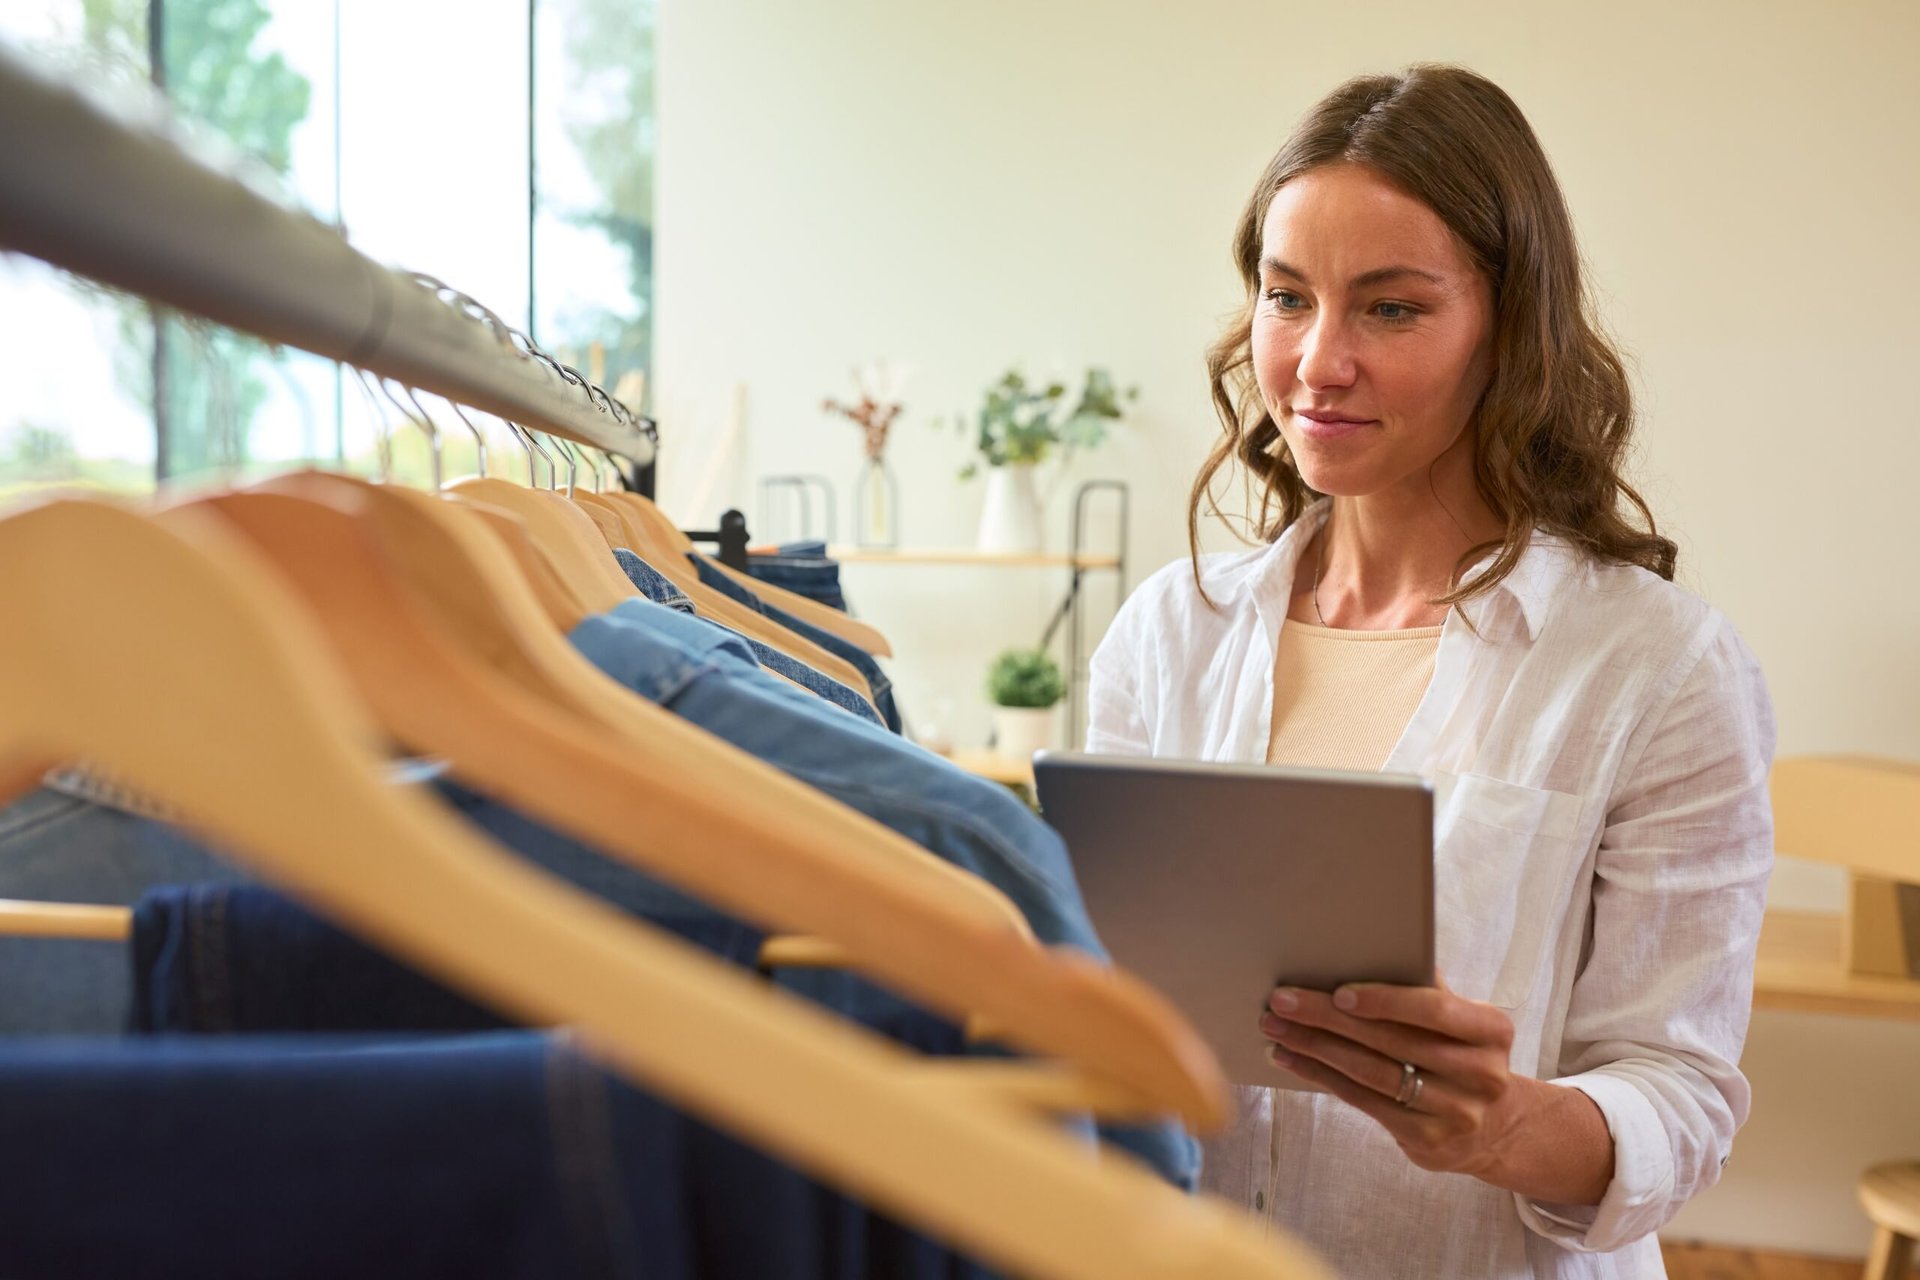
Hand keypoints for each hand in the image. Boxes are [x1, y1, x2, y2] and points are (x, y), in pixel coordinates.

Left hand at [1258, 976, 1529, 1182]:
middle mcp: (1481, 1075)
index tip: (1338, 992)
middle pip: (1391, 1042)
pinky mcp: (1428, 1141)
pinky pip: (1363, 1102)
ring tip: (1276, 1028)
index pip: (1434, 1010)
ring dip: (1315, 1048)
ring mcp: (1456, 1113)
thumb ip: (1426, 989)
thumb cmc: (1460, 1053)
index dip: (1385, 1000)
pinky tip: (1292, 1059)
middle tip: (1282, 1001)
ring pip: (1371, 1074)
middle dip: (1328, 1019)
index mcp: (1491, 1031)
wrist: (1494, 1126)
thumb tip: (1369, 948)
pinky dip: (1322, 1076)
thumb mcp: (1462, 1020)